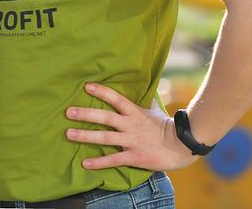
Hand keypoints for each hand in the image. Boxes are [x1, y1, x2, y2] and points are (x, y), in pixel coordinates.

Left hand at [65, 82, 196, 171]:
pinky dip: (99, 163)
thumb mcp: (154, 111)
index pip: (116, 98)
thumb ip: (144, 102)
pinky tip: (85, 164)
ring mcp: (132, 141)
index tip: (86, 86)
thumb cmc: (167, 127)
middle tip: (68, 112)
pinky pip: (114, 160)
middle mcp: (131, 125)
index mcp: (135, 112)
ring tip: (69, 134)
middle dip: (86, 114)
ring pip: (105, 138)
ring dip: (86, 136)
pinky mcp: (135, 157)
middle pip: (105, 117)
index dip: (101, 92)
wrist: (183, 146)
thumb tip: (143, 88)